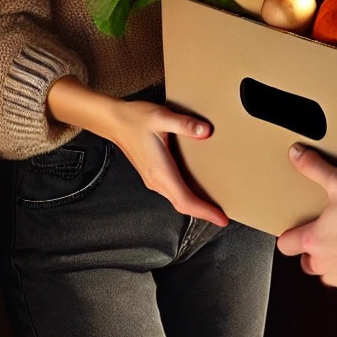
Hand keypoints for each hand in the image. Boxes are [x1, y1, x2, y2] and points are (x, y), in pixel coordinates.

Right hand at [95, 98, 228, 226]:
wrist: (113, 121)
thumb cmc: (134, 119)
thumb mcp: (161, 117)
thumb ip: (185, 125)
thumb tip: (206, 132)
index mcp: (160, 171)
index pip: (185, 200)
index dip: (205, 212)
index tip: (221, 219)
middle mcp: (156, 180)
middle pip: (183, 205)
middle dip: (204, 213)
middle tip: (223, 217)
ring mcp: (153, 179)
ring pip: (177, 200)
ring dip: (195, 206)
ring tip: (214, 207)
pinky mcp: (153, 174)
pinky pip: (173, 192)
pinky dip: (187, 198)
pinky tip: (197, 192)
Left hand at [276, 143, 336, 299]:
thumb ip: (317, 169)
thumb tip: (298, 155)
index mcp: (314, 240)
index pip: (285, 244)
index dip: (288, 236)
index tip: (294, 230)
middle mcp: (324, 264)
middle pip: (306, 262)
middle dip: (314, 251)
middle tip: (329, 234)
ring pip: (329, 275)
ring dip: (336, 263)